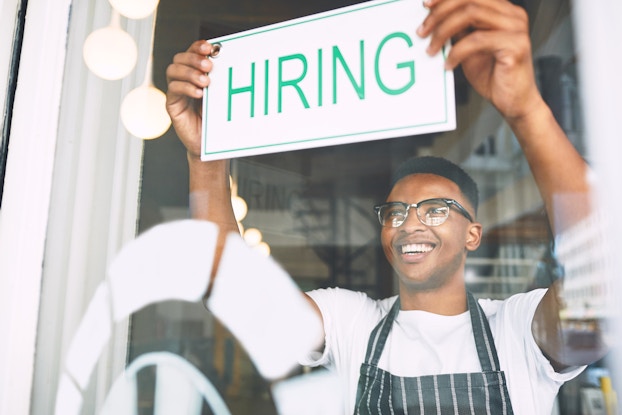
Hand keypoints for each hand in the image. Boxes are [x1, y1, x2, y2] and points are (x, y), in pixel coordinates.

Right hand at [165, 40, 216, 158]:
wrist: (210, 143)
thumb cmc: (217, 119)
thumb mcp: (221, 96)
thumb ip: (222, 80)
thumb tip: (231, 61)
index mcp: (195, 73)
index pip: (192, 52)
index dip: (198, 47)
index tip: (209, 47)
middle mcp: (183, 80)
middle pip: (179, 58)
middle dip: (193, 58)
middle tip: (209, 66)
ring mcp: (176, 92)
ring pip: (173, 70)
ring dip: (189, 72)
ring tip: (205, 81)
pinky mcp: (172, 105)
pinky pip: (173, 90)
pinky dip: (186, 88)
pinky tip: (199, 93)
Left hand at [417, 0, 543, 121]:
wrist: (513, 101)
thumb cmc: (494, 75)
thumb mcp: (470, 48)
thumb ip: (459, 30)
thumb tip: (434, 18)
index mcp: (503, 10)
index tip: (426, 5)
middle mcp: (513, 14)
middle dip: (440, 13)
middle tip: (422, 31)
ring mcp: (516, 28)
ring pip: (471, 14)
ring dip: (444, 31)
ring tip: (432, 49)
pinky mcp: (516, 45)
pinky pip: (476, 40)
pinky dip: (457, 52)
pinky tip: (449, 64)